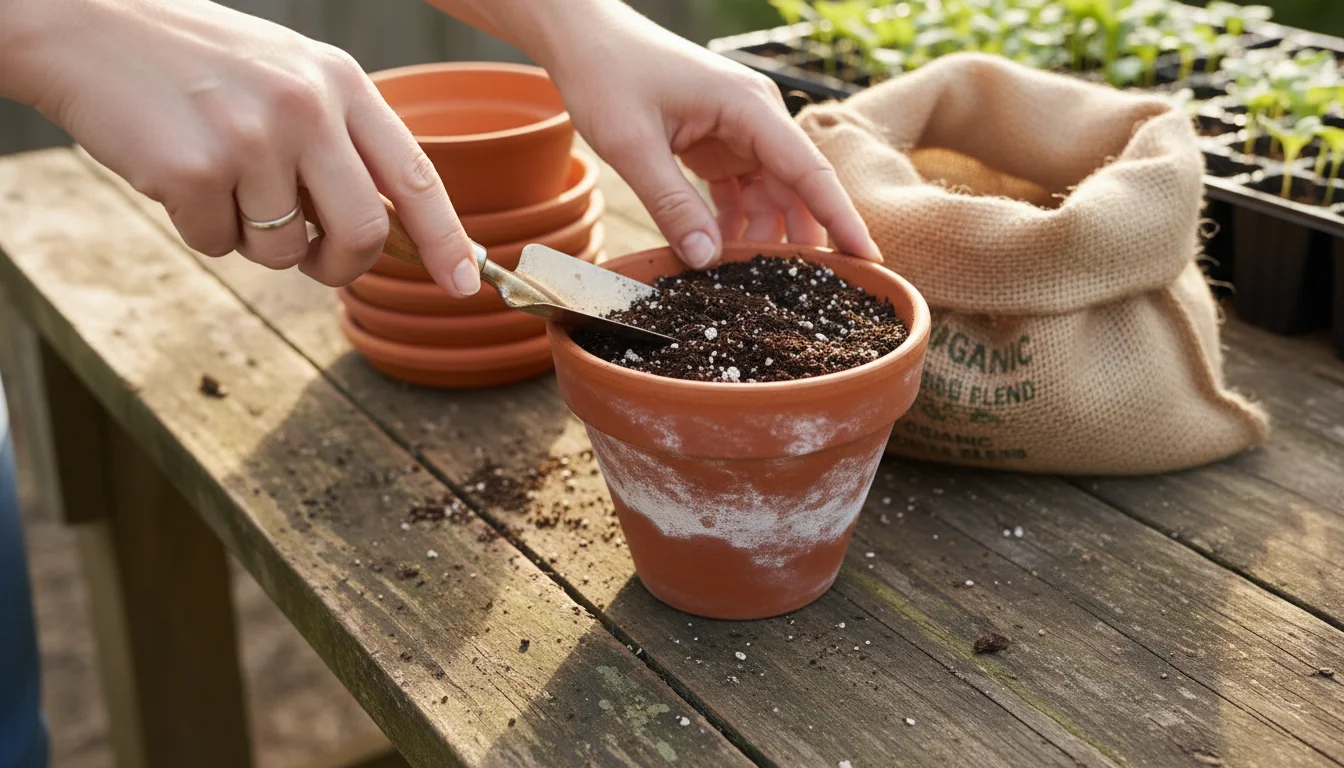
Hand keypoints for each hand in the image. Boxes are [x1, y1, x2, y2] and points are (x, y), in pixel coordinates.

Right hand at [2, 0, 479, 294]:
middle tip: (311, 258)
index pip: (414, 176)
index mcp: (340, 82)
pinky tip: (175, 172)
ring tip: (219, 179)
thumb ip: (340, 141)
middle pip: (362, 232)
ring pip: (282, 250)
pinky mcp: (196, 170)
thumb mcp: (289, 76)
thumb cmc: (197, 61)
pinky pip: (218, 245)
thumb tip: (384, 226)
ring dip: (252, 239)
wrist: (86, 25)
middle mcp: (307, 107)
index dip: (445, 240)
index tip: (464, 285)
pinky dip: (199, 229)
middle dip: (340, 264)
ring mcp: (252, 138)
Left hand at [540, 5, 881, 267]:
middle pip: (796, 190)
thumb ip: (671, 205)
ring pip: (769, 198)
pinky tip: (716, 256)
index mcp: (749, 108)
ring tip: (744, 284)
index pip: (810, 171)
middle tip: (799, 296)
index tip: (869, 258)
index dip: (841, 218)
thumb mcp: (633, 145)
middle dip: (798, 241)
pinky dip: (732, 226)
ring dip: (759, 239)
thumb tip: (706, 261)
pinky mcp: (718, 146)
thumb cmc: (608, 73)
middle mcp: (755, 119)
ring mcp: (738, 133)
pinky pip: (740, 194)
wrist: (583, 38)